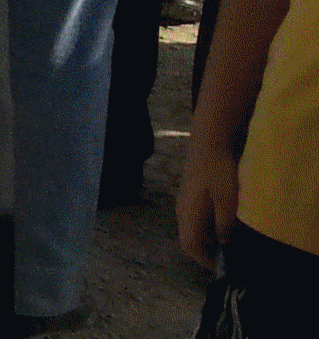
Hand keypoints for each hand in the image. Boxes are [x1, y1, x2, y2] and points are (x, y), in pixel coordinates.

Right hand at [178, 128, 238, 268]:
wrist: (209, 141)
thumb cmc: (218, 172)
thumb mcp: (227, 202)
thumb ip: (225, 226)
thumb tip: (225, 244)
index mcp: (188, 215)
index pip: (190, 246)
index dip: (205, 260)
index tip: (222, 267)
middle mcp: (182, 210)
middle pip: (189, 238)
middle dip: (206, 251)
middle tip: (227, 256)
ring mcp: (184, 199)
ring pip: (192, 227)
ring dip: (206, 237)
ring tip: (227, 240)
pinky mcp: (190, 191)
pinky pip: (195, 216)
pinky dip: (206, 225)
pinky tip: (221, 219)